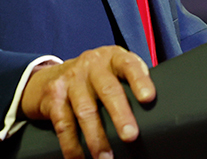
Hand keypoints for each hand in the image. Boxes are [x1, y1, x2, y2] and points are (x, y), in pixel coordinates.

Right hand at [19, 46, 154, 158]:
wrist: (50, 77)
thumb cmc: (93, 79)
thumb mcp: (112, 71)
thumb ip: (129, 82)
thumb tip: (157, 110)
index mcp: (112, 57)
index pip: (129, 65)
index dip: (140, 80)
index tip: (148, 98)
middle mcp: (91, 65)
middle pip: (108, 90)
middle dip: (120, 114)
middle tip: (131, 136)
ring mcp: (71, 80)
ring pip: (86, 110)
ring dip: (97, 138)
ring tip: (106, 157)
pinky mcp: (54, 97)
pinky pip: (64, 124)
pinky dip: (72, 145)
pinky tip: (79, 158)